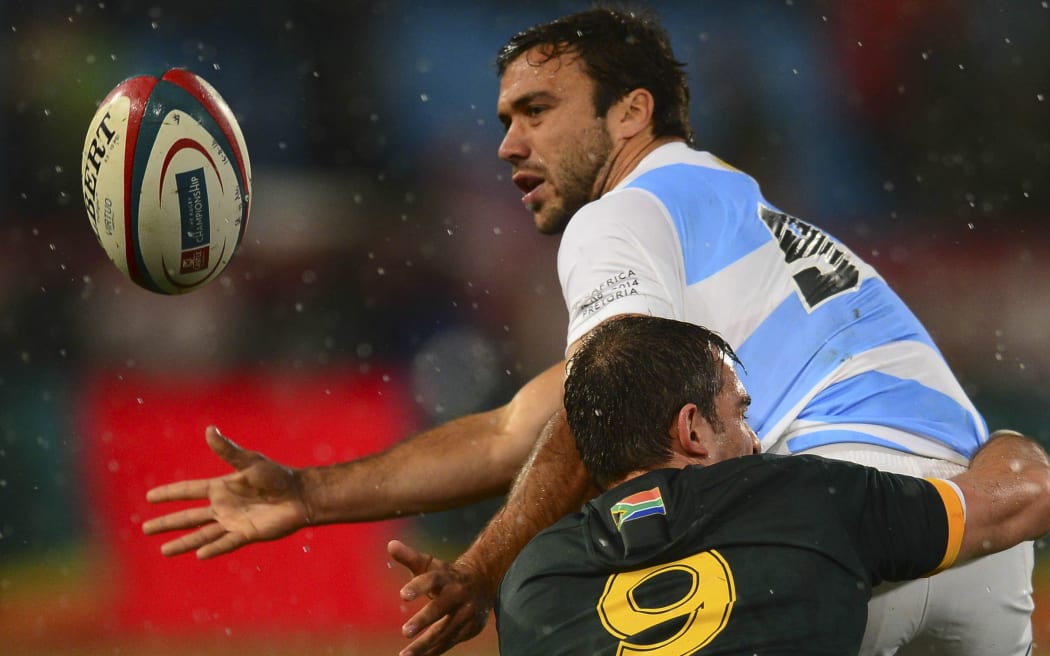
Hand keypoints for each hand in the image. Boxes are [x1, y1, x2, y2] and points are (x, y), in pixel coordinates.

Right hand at [141, 426, 309, 557]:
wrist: (300, 494)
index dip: (169, 493)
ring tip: (163, 551)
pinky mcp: (246, 534)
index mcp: (222, 487)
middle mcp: (224, 506)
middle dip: (168, 522)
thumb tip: (209, 429)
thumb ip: (228, 451)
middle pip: (189, 516)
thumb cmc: (277, 476)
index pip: (189, 491)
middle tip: (145, 528)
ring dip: (183, 542)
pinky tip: (198, 555)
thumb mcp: (250, 461)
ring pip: (202, 534)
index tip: (149, 497)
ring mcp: (233, 522)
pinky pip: (225, 543)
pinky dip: (212, 549)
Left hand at [387, 539, 492, 655]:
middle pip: (439, 609)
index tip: (403, 595)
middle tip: (405, 631)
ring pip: (444, 631)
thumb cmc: (447, 575)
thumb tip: (390, 544)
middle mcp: (457, 594)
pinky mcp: (470, 628)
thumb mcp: (429, 564)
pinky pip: (449, 642)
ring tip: (404, 655)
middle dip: (423, 621)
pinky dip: (434, 651)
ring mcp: (466, 612)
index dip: (417, 587)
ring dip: (424, 645)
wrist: (483, 581)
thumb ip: (409, 556)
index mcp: (445, 577)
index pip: (430, 580)